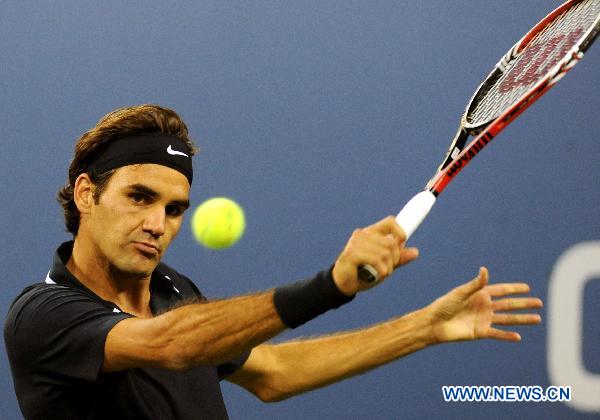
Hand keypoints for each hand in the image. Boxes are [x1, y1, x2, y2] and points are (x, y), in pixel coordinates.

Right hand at [332, 216, 418, 295]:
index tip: (401, 244)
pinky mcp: (352, 253)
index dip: (400, 233)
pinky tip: (378, 276)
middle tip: (388, 269)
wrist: (344, 284)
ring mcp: (356, 243)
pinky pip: (376, 260)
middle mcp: (363, 234)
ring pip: (385, 253)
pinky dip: (381, 270)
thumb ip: (398, 258)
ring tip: (381, 273)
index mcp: (371, 233)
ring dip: (387, 268)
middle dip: (394, 259)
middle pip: (391, 243)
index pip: (391, 222)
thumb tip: (415, 252)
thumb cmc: (362, 272)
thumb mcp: (384, 264)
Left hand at [426, 267, 542, 342]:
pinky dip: (507, 335)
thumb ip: (475, 284)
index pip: (501, 290)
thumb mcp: (460, 292)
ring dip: (522, 319)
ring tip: (537, 319)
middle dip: (524, 303)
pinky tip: (518, 337)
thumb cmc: (444, 305)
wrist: (434, 323)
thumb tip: (485, 269)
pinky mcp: (480, 332)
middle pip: (509, 305)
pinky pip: (497, 333)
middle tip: (540, 303)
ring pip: (507, 319)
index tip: (528, 288)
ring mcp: (484, 319)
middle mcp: (484, 306)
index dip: (514, 289)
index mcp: (480, 294)